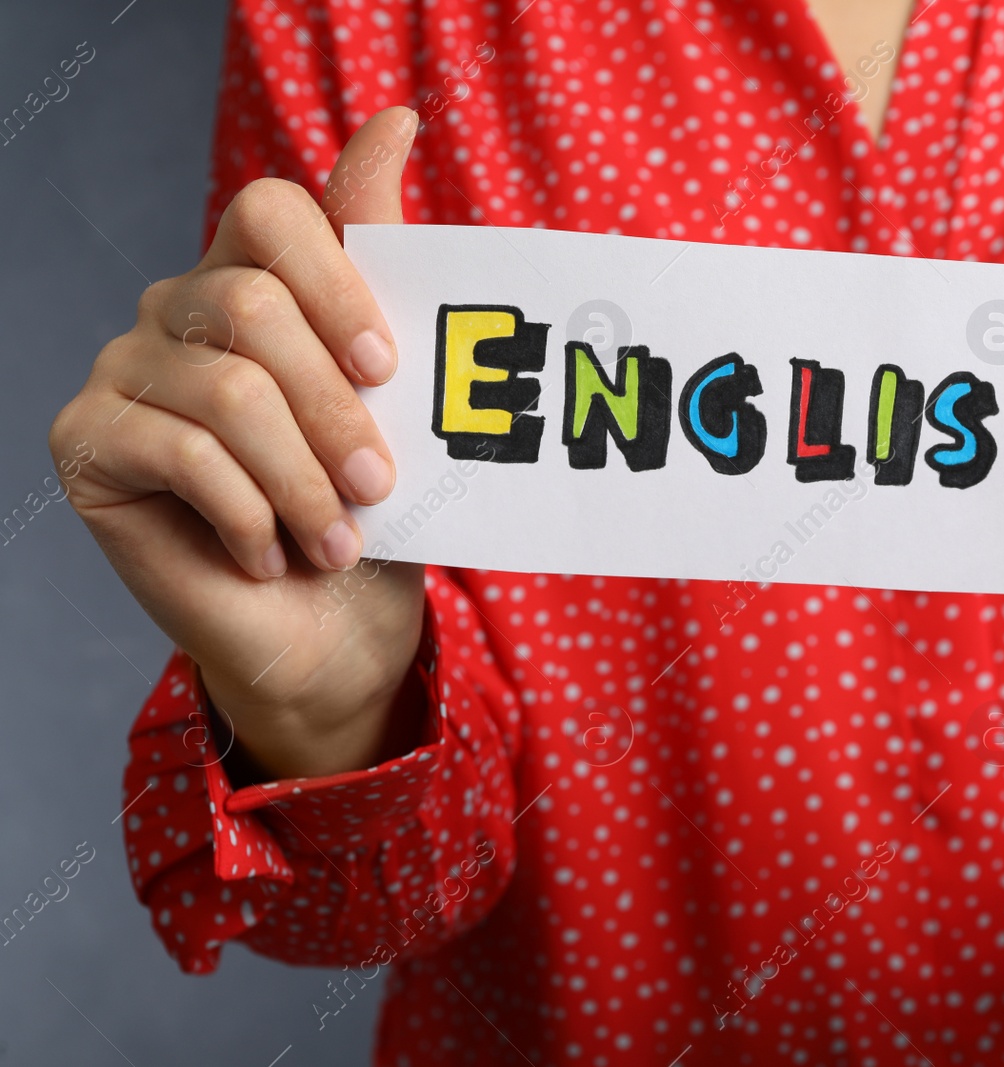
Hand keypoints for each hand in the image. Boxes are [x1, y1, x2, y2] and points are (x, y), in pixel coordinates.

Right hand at [48, 108, 426, 780]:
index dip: (339, 284)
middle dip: (336, 409)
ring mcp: (122, 372)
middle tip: (378, 482)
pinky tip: (271, 555)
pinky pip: (181, 454)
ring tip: (338, 537)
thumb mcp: (398, 393)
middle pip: (253, 306)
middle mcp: (176, 309)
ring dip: (303, 478)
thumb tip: (396, 121)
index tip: (390, 366)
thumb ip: (383, 263)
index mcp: (253, 280)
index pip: (273, 210)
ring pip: (227, 391)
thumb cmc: (371, 508)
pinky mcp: (89, 445)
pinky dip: (249, 514)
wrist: (332, 630)